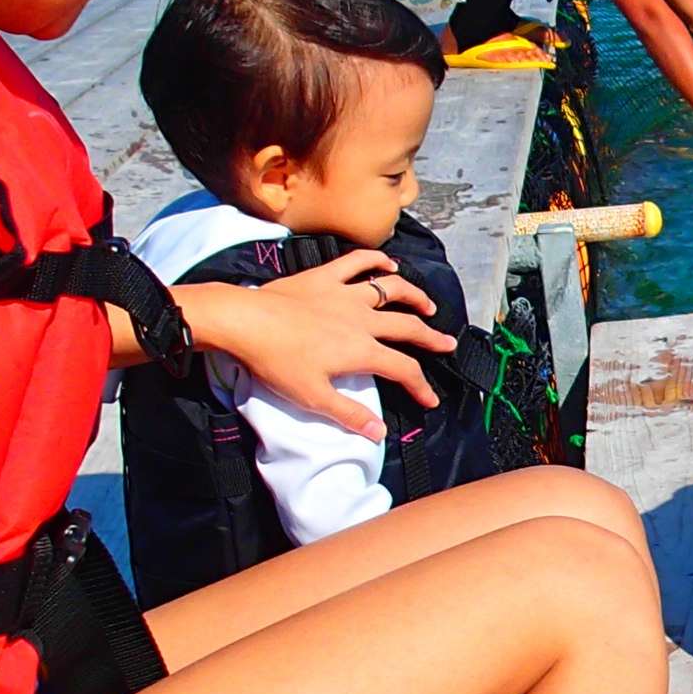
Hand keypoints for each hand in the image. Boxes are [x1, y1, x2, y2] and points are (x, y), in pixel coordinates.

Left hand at [182, 253, 452, 428]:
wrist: (245, 321)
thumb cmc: (276, 362)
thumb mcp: (312, 397)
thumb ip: (348, 415)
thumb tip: (379, 433)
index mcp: (361, 351)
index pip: (403, 369)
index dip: (421, 386)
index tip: (430, 400)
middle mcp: (362, 320)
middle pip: (407, 327)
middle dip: (432, 338)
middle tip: (448, 344)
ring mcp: (345, 294)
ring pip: (391, 290)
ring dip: (414, 296)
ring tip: (427, 305)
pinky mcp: (325, 277)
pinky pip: (357, 262)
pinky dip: (377, 260)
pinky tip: (388, 264)